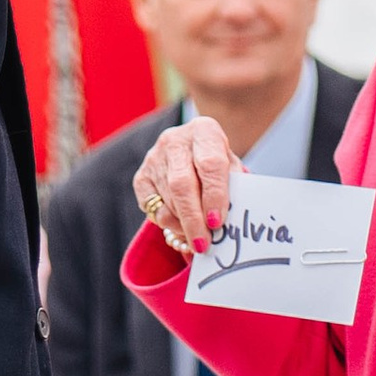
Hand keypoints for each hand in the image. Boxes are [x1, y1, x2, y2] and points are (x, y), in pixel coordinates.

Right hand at [132, 116, 233, 261]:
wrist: (192, 153)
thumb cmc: (218, 166)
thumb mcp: (232, 168)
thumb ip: (234, 188)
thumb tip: (234, 218)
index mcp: (204, 131)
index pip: (210, 164)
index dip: (214, 196)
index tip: (217, 222)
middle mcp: (175, 140)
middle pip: (182, 184)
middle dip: (193, 219)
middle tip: (203, 243)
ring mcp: (154, 158)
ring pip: (167, 200)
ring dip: (183, 224)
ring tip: (198, 239)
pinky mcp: (141, 176)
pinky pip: (152, 207)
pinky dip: (168, 223)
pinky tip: (182, 228)